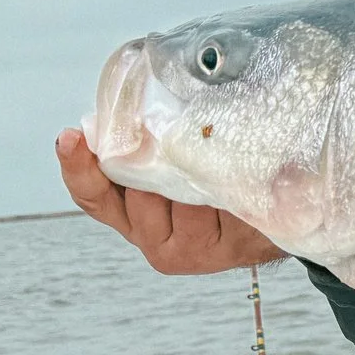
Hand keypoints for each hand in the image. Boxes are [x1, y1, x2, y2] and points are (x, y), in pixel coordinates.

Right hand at [55, 128, 283, 274]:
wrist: (284, 205)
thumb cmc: (222, 170)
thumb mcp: (180, 150)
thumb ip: (147, 139)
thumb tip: (128, 103)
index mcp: (130, 213)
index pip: (92, 195)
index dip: (77, 166)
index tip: (70, 138)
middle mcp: (151, 237)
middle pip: (136, 189)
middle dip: (154, 155)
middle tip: (174, 133)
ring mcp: (186, 249)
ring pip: (174, 195)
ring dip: (193, 167)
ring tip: (217, 157)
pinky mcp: (219, 250)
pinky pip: (212, 204)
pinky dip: (223, 184)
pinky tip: (233, 179)